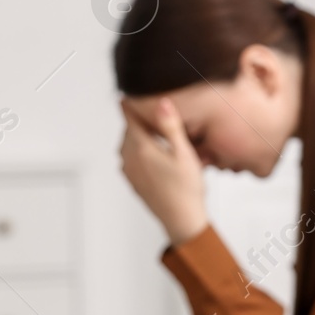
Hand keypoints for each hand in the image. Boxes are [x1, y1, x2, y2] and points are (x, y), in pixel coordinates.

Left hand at [118, 97, 208, 245]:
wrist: (181, 218)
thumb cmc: (186, 188)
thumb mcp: (183, 153)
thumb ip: (170, 126)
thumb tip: (161, 102)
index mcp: (140, 147)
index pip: (129, 117)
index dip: (130, 104)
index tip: (129, 96)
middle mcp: (129, 157)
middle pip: (129, 130)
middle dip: (139, 121)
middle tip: (154, 114)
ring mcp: (129, 170)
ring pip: (129, 144)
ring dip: (140, 137)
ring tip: (158, 135)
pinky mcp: (133, 180)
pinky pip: (131, 157)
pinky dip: (141, 151)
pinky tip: (158, 155)